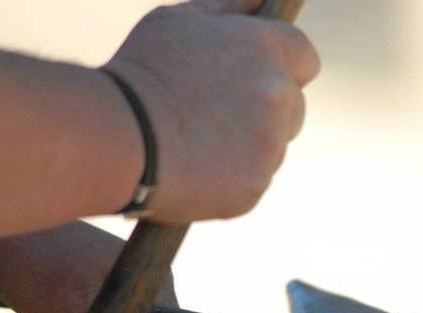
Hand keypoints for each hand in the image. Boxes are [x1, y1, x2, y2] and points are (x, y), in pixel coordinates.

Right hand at [105, 0, 319, 223]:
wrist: (117, 137)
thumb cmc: (141, 73)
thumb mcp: (177, 22)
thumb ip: (227, 9)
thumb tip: (261, 3)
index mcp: (265, 48)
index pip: (305, 57)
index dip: (285, 68)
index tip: (259, 78)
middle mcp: (278, 93)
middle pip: (294, 107)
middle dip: (266, 111)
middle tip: (215, 115)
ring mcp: (271, 143)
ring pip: (272, 147)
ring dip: (246, 147)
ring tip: (195, 142)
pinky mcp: (257, 184)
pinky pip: (253, 180)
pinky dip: (230, 179)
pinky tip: (194, 169)